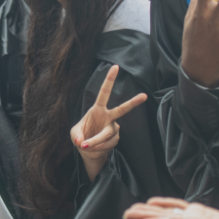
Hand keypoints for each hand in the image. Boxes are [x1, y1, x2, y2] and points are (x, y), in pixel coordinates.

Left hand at [71, 65, 147, 181]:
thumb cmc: (80, 137)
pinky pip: (107, 144)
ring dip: (95, 142)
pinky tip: (94, 148)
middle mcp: (108, 117)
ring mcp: (113, 128)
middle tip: (144, 96)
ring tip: (85, 146)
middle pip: (122, 110)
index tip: (116, 67)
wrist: (88, 152)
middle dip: (133, 103)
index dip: (109, 80)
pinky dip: (97, 148)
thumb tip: (81, 142)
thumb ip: (76, 136)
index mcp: (97, 109)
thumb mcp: (74, 134)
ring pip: (107, 134)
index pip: (104, 92)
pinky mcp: (115, 139)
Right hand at [124, 197, 218, 218]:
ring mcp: (195, 213)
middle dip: (147, 213)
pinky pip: (176, 207)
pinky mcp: (195, 214)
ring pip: (168, 210)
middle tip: (128, 213)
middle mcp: (196, 215)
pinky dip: (163, 204)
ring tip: (131, 209)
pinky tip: (150, 203)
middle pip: (167, 213)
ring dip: (149, 210)